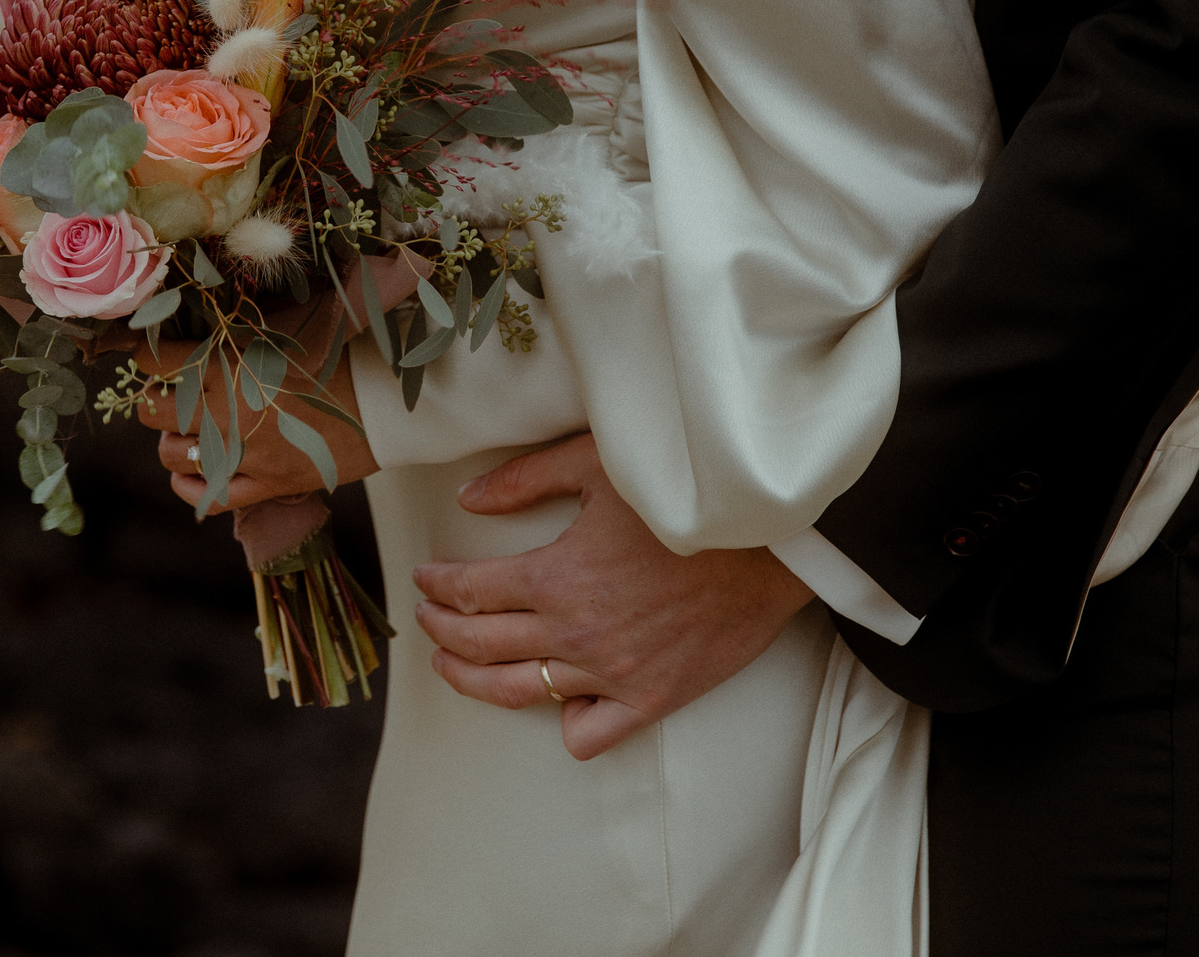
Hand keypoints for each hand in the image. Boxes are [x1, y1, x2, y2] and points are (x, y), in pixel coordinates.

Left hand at [133, 301, 378, 510]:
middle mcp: (227, 411)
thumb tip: (199, 307)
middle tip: (171, 394)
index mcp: (230, 364)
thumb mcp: (285, 323)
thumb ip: (239, 322)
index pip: (155, 361)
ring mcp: (243, 453)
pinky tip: (195, 472)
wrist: (383, 401)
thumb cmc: (337, 351)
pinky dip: (191, 487)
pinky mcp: (264, 485)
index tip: (152, 356)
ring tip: (186, 431)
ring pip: (171, 457)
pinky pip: (205, 498)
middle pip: (152, 412)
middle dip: (154, 401)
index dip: (146, 356)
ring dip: (172, 442)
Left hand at [413, 432, 813, 760]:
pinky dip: (566, 723)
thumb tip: (468, 498)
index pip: (469, 591)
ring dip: (473, 682)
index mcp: (554, 576)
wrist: (773, 541)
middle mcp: (574, 633)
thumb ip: (525, 480)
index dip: (437, 585)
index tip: (425, 577)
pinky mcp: (651, 698)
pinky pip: (589, 734)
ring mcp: (611, 673)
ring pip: (519, 694)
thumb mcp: (598, 464)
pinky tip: (556, 702)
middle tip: (428, 618)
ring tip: (455, 667)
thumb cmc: (685, 492)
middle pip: (480, 646)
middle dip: (442, 631)